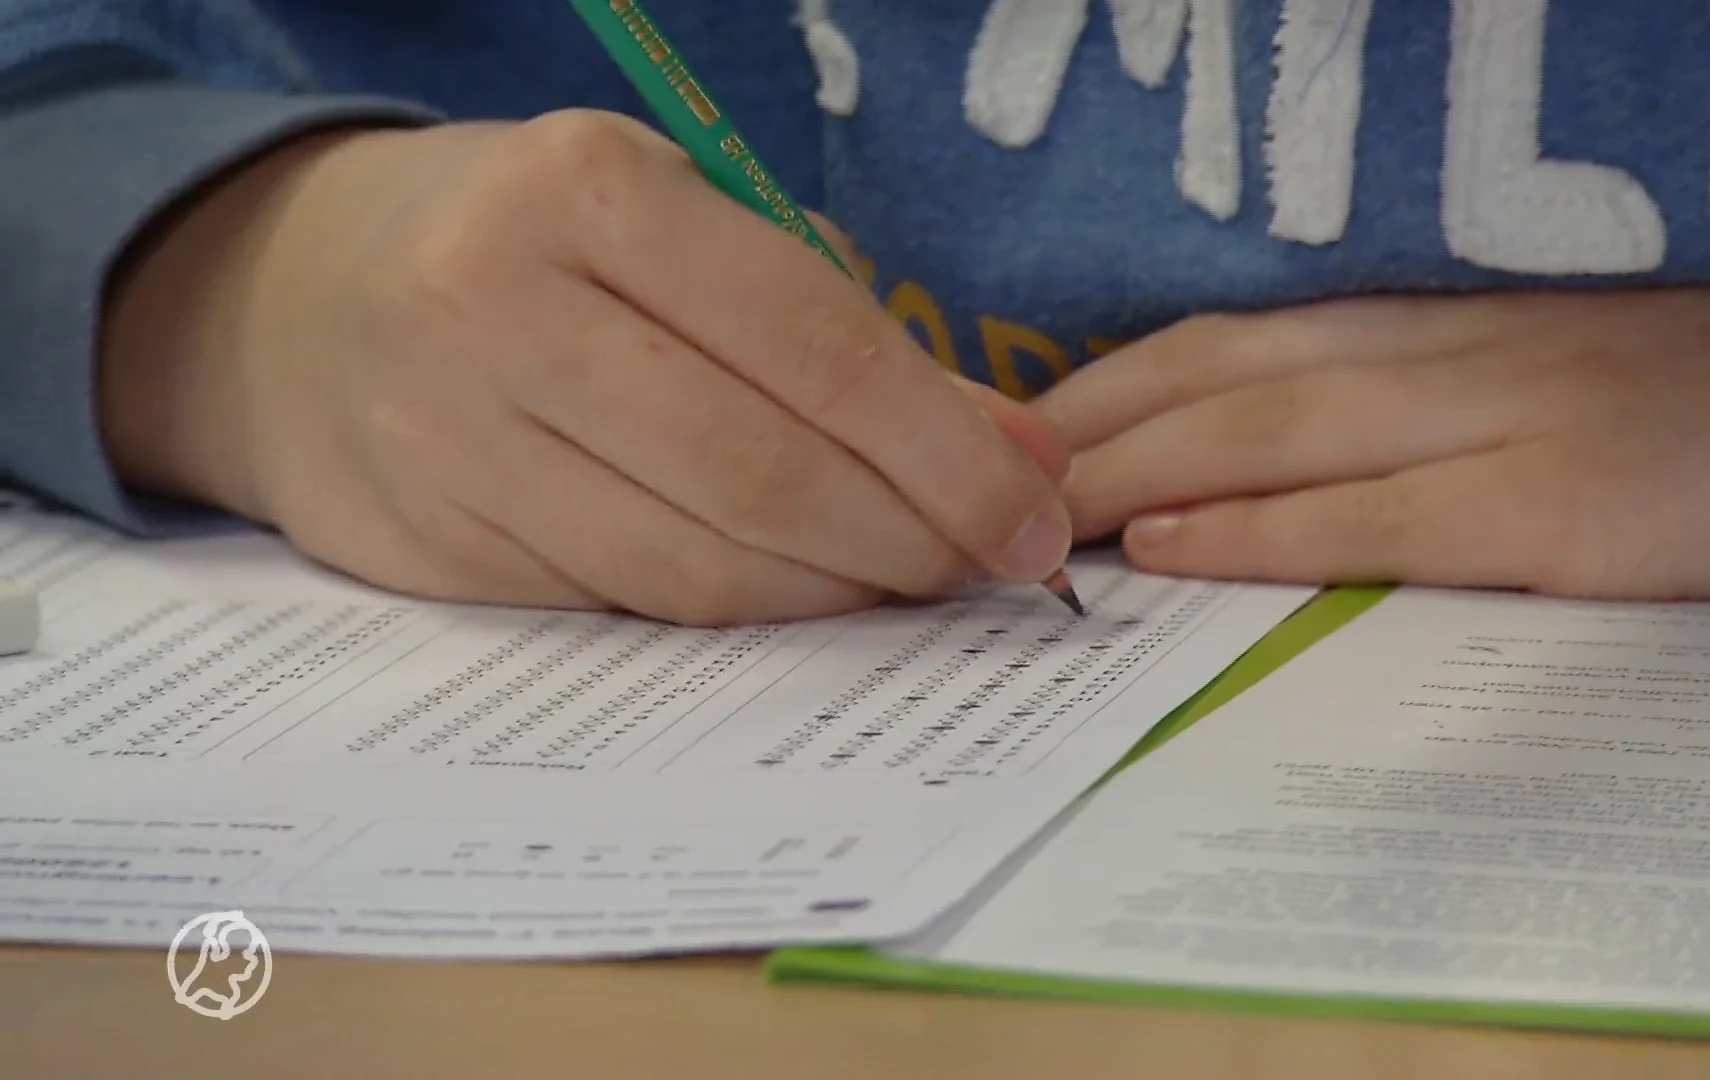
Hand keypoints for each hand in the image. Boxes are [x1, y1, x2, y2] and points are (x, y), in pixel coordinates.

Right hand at [99, 111, 1071, 624]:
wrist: (299, 298)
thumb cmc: (538, 245)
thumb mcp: (684, 230)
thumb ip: (847, 331)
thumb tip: (1016, 456)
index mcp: (585, 192)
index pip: (815, 347)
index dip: (946, 450)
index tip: (1034, 509)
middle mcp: (498, 310)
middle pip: (759, 474)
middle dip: (908, 537)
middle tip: (989, 562)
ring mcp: (446, 440)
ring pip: (693, 568)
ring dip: (833, 592)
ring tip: (904, 578)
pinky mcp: (426, 546)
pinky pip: (623, 606)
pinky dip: (736, 613)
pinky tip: (795, 591)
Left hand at [1039, 289, 1709, 599]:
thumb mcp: (1569, 387)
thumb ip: (1437, 415)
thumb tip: (1296, 473)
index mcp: (1458, 324)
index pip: (1241, 337)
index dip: (1115, 381)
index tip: (1021, 426)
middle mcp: (1463, 353)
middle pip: (1224, 371)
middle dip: (1085, 422)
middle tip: (972, 473)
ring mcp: (1514, 422)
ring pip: (1275, 429)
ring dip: (1131, 470)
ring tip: (1024, 514)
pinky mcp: (1570, 509)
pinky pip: (1380, 517)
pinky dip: (1259, 529)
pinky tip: (1167, 548)